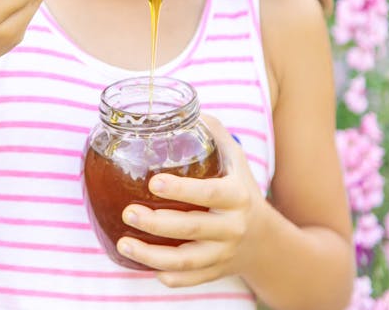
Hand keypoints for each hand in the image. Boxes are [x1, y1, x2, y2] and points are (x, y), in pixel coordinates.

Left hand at [116, 114, 267, 286]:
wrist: (265, 239)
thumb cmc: (240, 190)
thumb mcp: (235, 159)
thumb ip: (214, 133)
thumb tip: (185, 108)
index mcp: (236, 196)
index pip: (208, 194)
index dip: (181, 190)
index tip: (153, 182)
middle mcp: (232, 227)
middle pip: (191, 229)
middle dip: (156, 223)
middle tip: (127, 212)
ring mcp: (224, 254)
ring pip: (186, 261)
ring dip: (151, 256)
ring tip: (124, 244)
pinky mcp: (215, 272)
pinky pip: (189, 279)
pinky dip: (167, 276)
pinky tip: (144, 265)